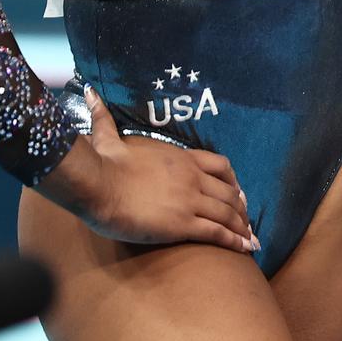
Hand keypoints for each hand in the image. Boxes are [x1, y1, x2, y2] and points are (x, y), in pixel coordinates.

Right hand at [41, 88, 256, 252]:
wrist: (97, 183)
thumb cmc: (102, 163)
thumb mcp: (109, 138)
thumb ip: (105, 120)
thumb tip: (90, 93)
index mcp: (181, 158)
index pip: (220, 165)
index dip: (233, 181)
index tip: (238, 192)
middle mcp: (193, 178)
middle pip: (229, 193)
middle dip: (240, 208)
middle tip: (247, 221)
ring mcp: (191, 200)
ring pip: (228, 213)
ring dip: (242, 227)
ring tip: (251, 239)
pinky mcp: (183, 224)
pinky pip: (217, 232)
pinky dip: (235, 241)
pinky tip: (244, 248)